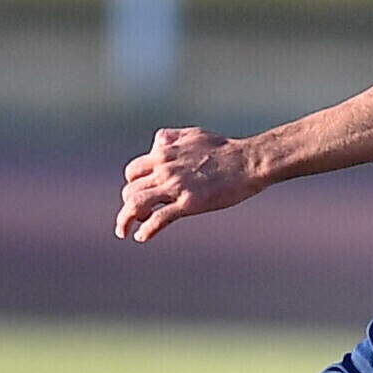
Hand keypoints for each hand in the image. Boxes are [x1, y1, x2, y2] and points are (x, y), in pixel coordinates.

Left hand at [116, 126, 268, 241]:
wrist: (248, 161)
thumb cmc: (224, 149)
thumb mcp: (193, 134)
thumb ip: (171, 138)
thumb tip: (157, 144)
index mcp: (164, 152)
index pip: (133, 171)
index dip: (133, 185)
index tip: (141, 196)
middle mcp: (164, 168)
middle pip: (130, 190)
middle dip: (129, 205)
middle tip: (138, 216)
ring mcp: (175, 186)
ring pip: (136, 204)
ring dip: (125, 220)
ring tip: (124, 231)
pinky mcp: (188, 203)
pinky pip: (158, 219)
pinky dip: (146, 231)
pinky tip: (141, 238)